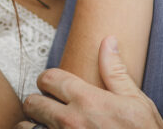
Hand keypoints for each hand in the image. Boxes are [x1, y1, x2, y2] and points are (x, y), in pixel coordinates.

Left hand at [16, 36, 162, 128]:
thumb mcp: (135, 99)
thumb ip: (115, 71)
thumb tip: (108, 42)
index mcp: (88, 100)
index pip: (50, 79)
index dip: (48, 77)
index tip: (52, 81)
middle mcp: (70, 122)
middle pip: (32, 103)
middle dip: (37, 100)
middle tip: (46, 102)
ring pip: (27, 128)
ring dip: (32, 124)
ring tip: (43, 123)